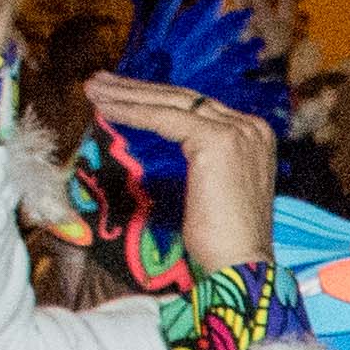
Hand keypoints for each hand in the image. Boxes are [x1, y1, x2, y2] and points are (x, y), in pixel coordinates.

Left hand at [83, 76, 277, 271]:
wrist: (241, 266)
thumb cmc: (224, 242)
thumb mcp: (215, 189)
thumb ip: (202, 160)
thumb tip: (169, 142)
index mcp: (254, 136)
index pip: (198, 108)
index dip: (156, 99)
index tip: (123, 95)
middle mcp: (251, 127)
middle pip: (184, 99)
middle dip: (137, 89)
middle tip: (101, 83)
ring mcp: (237, 131)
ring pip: (171, 103)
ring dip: (127, 94)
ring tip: (94, 89)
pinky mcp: (216, 141)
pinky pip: (163, 118)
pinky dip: (131, 112)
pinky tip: (105, 109)